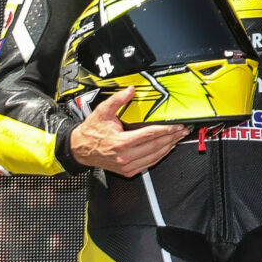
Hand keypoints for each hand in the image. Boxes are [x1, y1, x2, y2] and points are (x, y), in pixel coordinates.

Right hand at [68, 87, 186, 176]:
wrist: (79, 150)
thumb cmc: (91, 133)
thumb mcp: (102, 112)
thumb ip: (117, 100)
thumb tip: (130, 90)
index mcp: (120, 142)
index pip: (149, 135)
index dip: (166, 130)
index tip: (177, 126)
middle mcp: (124, 156)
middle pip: (155, 146)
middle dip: (172, 138)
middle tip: (182, 131)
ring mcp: (127, 165)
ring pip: (154, 157)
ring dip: (169, 147)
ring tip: (178, 138)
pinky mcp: (128, 171)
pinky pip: (149, 164)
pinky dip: (160, 156)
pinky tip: (166, 149)